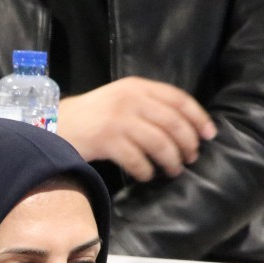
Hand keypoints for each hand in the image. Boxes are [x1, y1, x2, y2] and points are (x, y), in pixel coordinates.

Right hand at [57, 77, 216, 181]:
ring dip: (171, 160)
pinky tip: (147, 176)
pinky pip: (137, 159)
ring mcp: (118, 120)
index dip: (198, 118)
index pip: (179, 99)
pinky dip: (146, 171)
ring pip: (159, 142)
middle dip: (187, 143)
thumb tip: (183, 126)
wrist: (54, 124)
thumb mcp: (120, 99)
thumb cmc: (91, 116)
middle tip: (191, 157)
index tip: (209, 135)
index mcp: (137, 86)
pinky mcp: (107, 140)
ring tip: (173, 170)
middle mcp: (130, 100)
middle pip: (173, 123)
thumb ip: (147, 104)